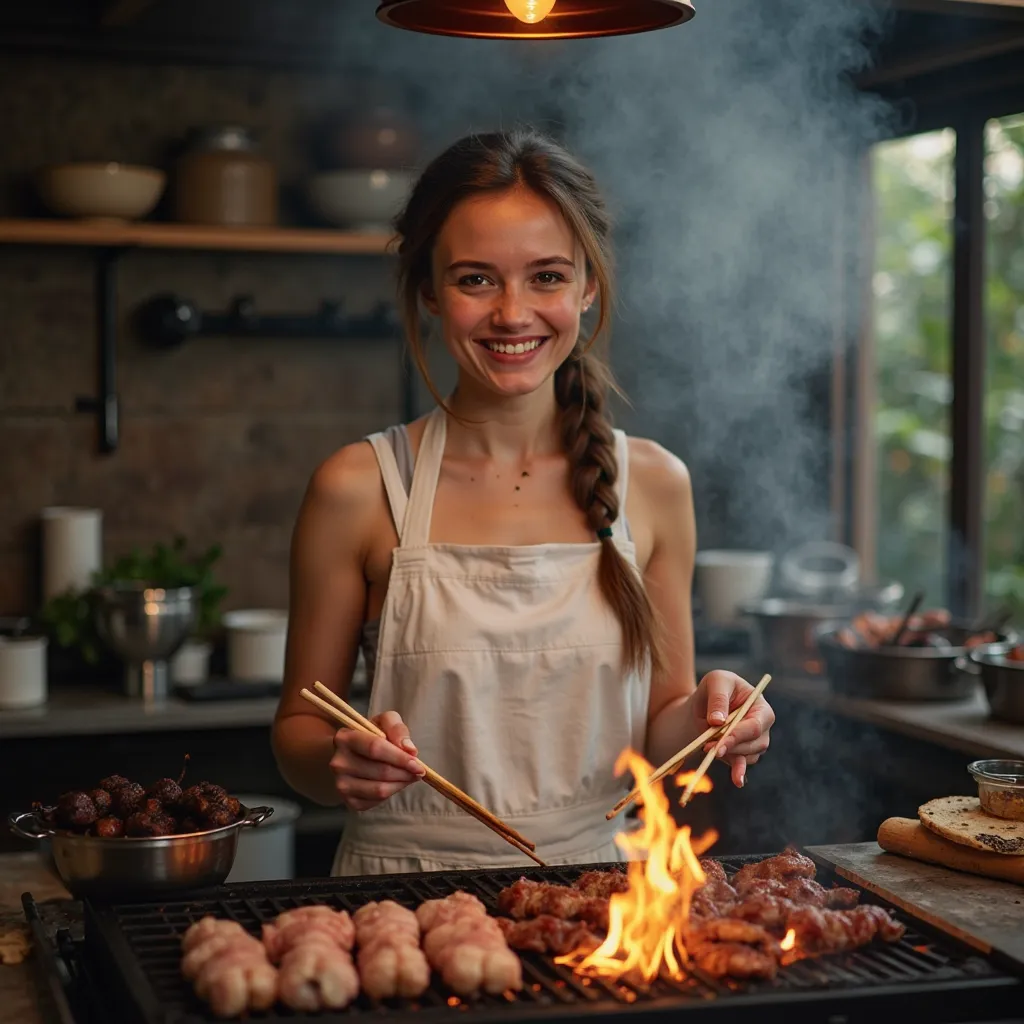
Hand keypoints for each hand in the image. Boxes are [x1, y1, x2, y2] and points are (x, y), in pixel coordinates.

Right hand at [328, 710, 425, 810]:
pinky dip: (391, 792)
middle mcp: (339, 763)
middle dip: (405, 772)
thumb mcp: (383, 722)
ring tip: (409, 776)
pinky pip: (377, 802)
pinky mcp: (348, 801)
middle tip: (419, 771)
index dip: (400, 757)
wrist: (348, 754)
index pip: (375, 748)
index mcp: (345, 738)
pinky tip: (395, 783)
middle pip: (381, 771)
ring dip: (401, 784)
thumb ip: (397, 728)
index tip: (418, 764)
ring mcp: (341, 784)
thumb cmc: (370, 735)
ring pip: (380, 790)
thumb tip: (410, 749)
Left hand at [690, 671, 774, 788]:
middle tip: (709, 748)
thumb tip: (718, 721)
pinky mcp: (741, 753)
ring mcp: (753, 742)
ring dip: (728, 754)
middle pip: (754, 744)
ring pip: (747, 755)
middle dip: (731, 747)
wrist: (703, 703)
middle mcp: (762, 727)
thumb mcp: (716, 681)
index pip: (756, 726)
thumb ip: (718, 697)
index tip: (721, 741)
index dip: (739, 735)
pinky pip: (741, 764)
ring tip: (707, 748)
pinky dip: (738, 771)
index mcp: (760, 707)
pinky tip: (737, 781)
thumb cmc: (715, 687)